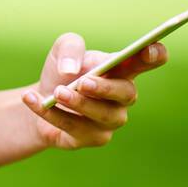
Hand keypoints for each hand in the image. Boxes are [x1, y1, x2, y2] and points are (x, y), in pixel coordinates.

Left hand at [20, 32, 168, 149]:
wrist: (40, 99)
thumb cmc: (61, 71)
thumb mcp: (61, 50)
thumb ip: (69, 48)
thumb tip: (71, 70)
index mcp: (122, 69)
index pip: (148, 60)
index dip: (154, 55)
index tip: (147, 49)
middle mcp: (122, 96)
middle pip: (126, 93)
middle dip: (105, 87)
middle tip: (83, 82)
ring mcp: (110, 120)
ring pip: (102, 115)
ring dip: (79, 103)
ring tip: (57, 93)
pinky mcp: (91, 138)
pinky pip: (73, 128)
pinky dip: (51, 114)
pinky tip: (32, 100)